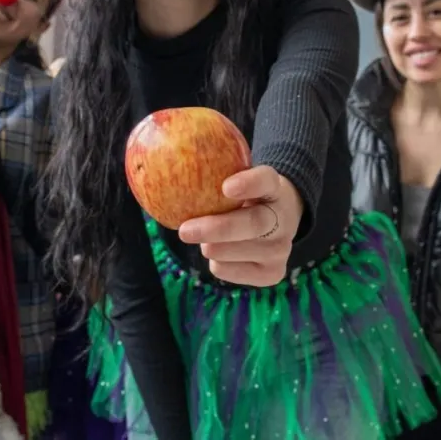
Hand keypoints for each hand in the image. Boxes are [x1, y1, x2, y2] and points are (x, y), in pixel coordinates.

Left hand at [178, 165, 303, 286]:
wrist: (277, 223)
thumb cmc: (245, 198)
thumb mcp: (239, 179)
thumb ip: (214, 173)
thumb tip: (155, 167)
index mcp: (275, 188)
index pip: (266, 180)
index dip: (249, 184)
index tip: (226, 187)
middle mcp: (285, 219)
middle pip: (253, 224)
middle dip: (217, 229)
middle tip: (185, 231)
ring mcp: (281, 249)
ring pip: (237, 252)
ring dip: (211, 247)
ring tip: (204, 239)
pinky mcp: (272, 273)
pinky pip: (230, 271)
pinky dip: (216, 262)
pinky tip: (217, 251)